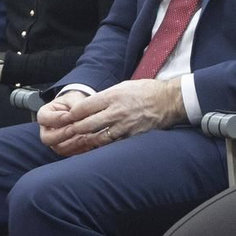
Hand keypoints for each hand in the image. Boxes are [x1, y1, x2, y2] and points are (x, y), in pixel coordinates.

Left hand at [41, 80, 184, 156]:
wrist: (169, 101)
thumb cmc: (147, 91)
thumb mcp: (124, 86)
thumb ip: (106, 97)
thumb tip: (90, 105)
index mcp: (113, 96)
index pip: (84, 107)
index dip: (72, 114)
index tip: (66, 118)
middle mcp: (116, 111)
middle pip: (87, 124)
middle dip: (74, 129)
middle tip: (66, 133)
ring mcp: (124, 126)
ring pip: (97, 137)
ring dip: (85, 141)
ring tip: (77, 143)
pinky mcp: (132, 136)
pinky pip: (112, 144)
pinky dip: (102, 147)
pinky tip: (95, 148)